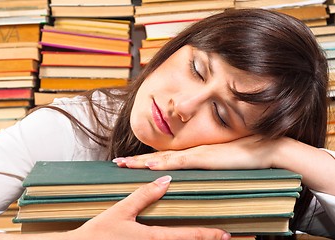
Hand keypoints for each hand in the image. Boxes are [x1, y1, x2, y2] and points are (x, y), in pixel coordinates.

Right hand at [69, 176, 230, 239]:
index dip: (207, 234)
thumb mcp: (122, 210)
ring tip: (203, 237)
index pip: (186, 235)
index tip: (224, 234)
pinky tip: (171, 238)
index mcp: (152, 237)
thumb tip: (165, 180)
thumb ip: (145, 195)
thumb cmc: (98, 233)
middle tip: (222, 237)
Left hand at [113, 135, 283, 169]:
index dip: (146, 160)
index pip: (165, 157)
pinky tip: (151, 165)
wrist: (265, 149)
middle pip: (159, 157)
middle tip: (118, 162)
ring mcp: (197, 154)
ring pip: (163, 158)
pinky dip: (164, 164)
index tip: (130, 161)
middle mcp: (191, 151)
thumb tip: (198, 173)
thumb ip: (208, 166)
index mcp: (194, 153)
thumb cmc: (246, 155)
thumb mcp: (222, 162)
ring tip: (124, 164)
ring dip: (143, 162)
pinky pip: (180, 162)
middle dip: (137, 160)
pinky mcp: (206, 158)